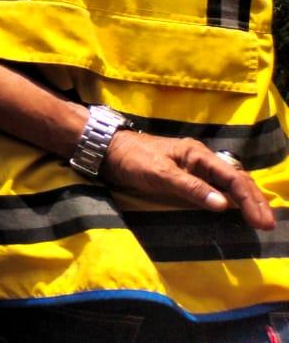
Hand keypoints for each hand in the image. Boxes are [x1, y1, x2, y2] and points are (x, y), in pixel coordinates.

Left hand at [101, 131, 275, 230]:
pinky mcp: (186, 176)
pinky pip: (216, 187)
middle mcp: (202, 159)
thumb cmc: (132, 159)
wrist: (107, 150)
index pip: (234, 178)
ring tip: (261, 219)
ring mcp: (195, 167)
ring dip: (246, 200)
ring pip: (230, 183)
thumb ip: (190, 187)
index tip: (262, 222)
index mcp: (199, 155)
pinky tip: (237, 209)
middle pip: (237, 180)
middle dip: (255, 202)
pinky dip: (231, 198)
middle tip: (268, 225)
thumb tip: (224, 204)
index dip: (251, 200)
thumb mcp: (160, 174)